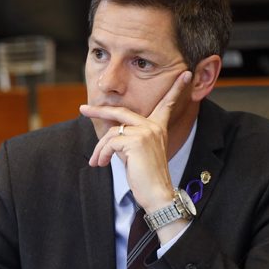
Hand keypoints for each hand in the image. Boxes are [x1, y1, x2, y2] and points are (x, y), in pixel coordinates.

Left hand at [80, 71, 191, 212]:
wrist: (156, 194)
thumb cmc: (146, 177)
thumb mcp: (137, 153)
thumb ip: (128, 138)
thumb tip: (108, 132)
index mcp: (158, 127)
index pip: (167, 104)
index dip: (176, 89)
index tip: (185, 74)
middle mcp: (153, 126)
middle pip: (120, 112)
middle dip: (98, 110)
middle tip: (83, 109)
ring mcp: (145, 132)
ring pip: (111, 132)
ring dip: (100, 149)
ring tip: (97, 161)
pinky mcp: (135, 141)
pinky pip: (109, 142)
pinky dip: (102, 154)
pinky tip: (102, 164)